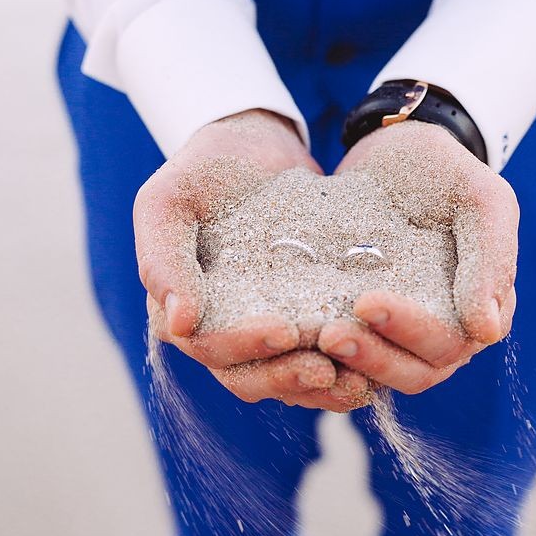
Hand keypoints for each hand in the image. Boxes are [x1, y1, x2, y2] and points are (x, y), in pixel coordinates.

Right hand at [135, 109, 371, 410]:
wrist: (254, 146)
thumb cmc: (203, 170)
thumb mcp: (168, 201)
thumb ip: (161, 259)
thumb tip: (180, 325)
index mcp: (183, 314)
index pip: (210, 347)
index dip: (245, 346)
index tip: (284, 330)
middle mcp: (220, 334)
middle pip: (248, 378)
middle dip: (287, 377)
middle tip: (324, 369)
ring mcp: (261, 334)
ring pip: (286, 380)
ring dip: (319, 389)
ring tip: (356, 383)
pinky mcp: (300, 323)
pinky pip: (318, 361)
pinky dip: (343, 370)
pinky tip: (373, 370)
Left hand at [317, 121, 518, 393]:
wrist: (393, 148)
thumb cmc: (443, 171)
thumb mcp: (480, 198)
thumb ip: (492, 259)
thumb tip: (487, 332)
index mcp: (479, 313)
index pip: (449, 343)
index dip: (410, 331)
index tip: (367, 302)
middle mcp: (443, 335)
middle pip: (414, 373)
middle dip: (373, 357)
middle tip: (330, 335)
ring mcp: (400, 337)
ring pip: (380, 375)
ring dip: (348, 365)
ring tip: (314, 338)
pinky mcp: (361, 328)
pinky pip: (347, 362)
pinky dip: (323, 361)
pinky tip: (296, 344)